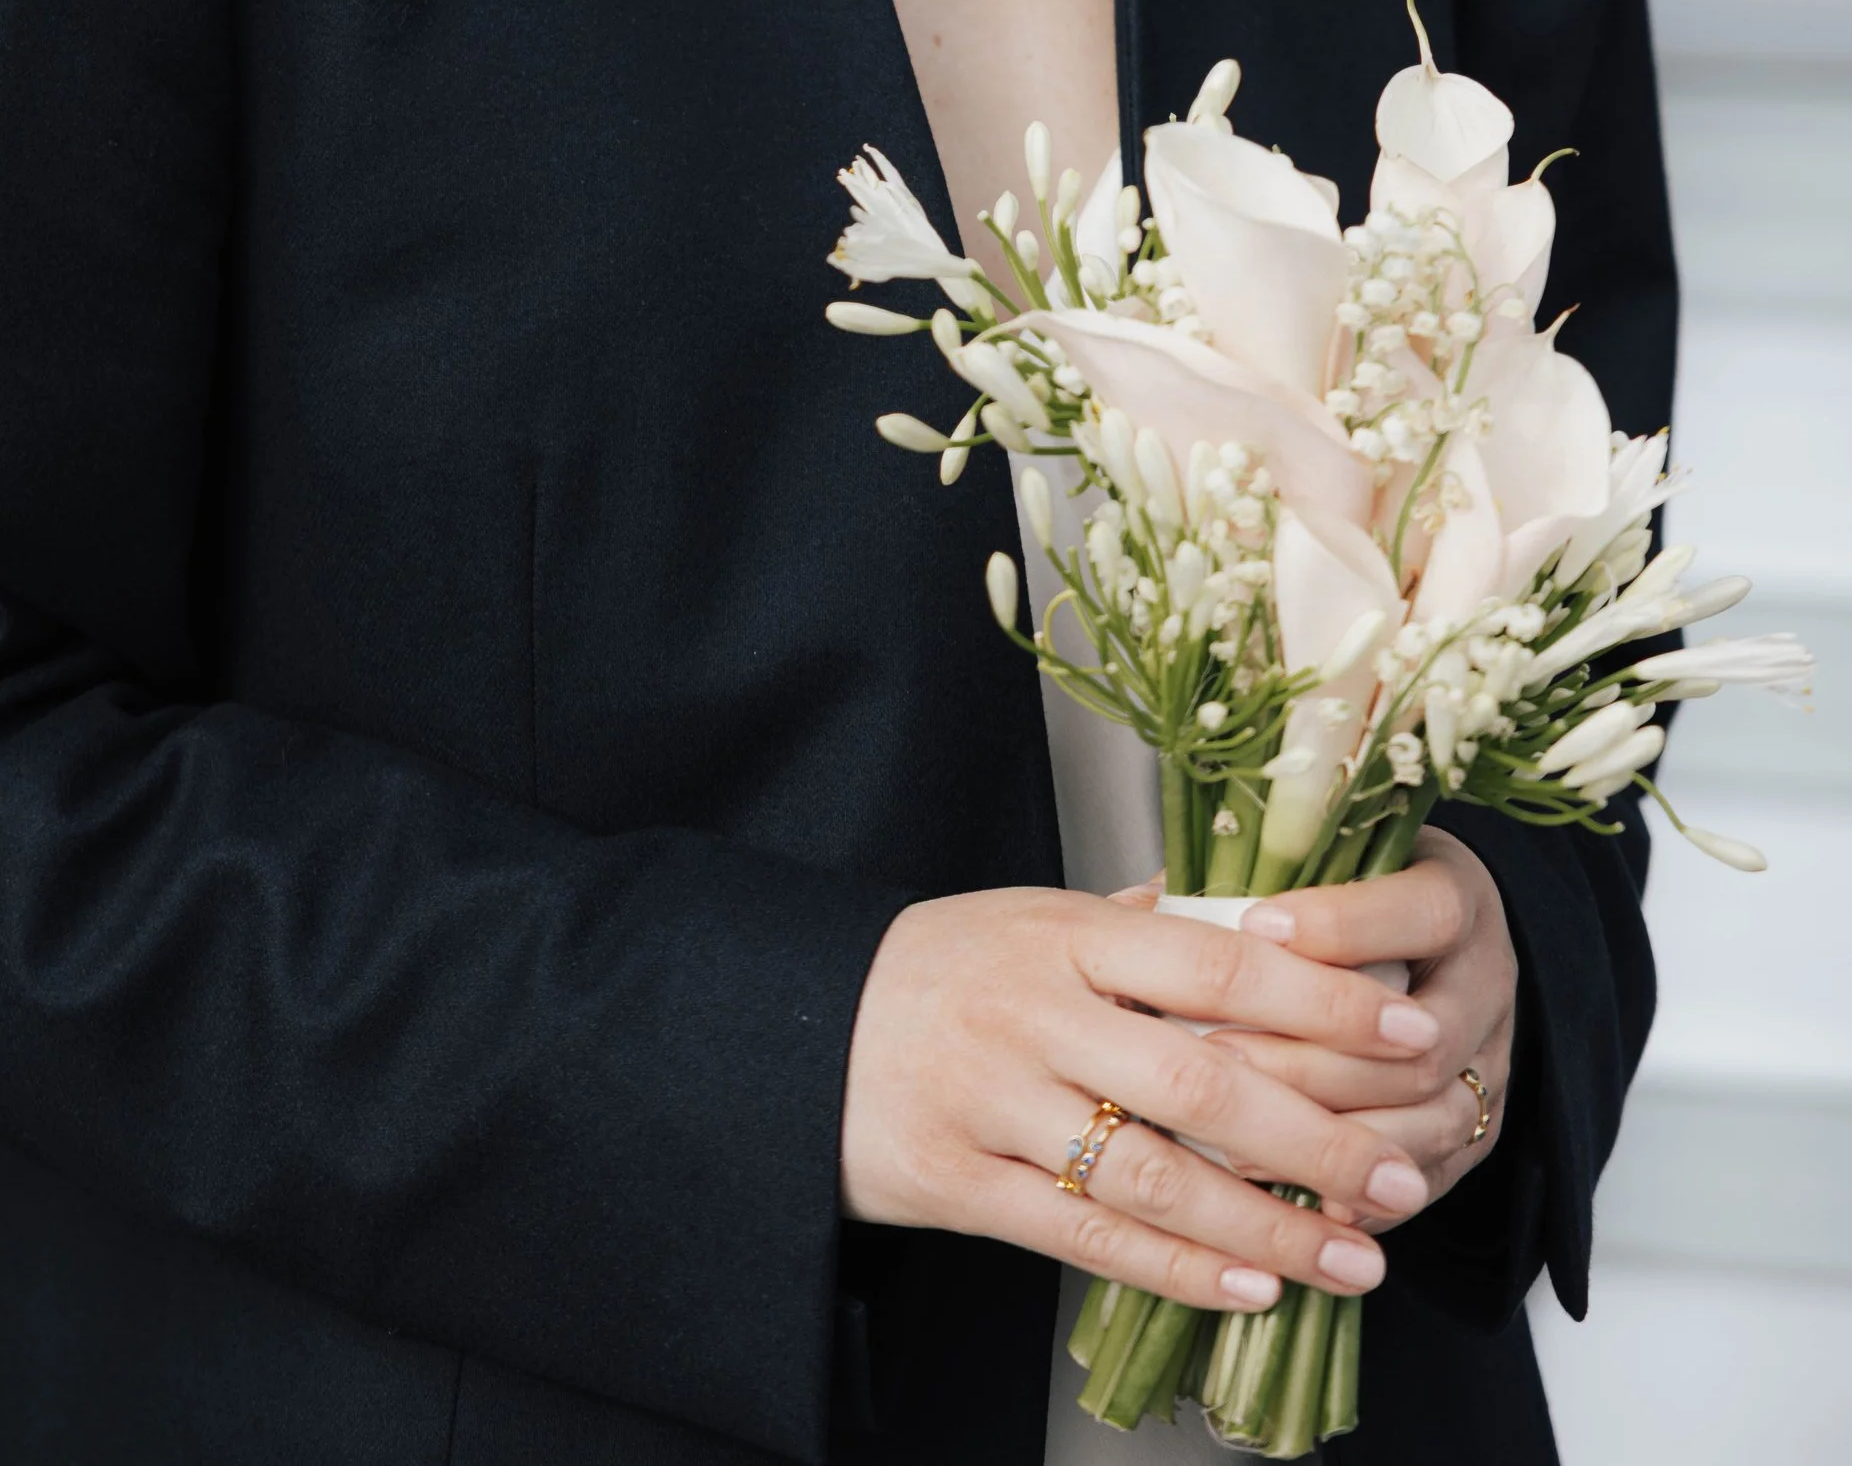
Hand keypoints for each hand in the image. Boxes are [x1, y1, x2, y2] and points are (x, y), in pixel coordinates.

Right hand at [839, 886, 1442, 1314]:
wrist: (794, 1029)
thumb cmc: (936, 971)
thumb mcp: (1028, 918)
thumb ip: (1136, 926)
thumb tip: (1250, 917)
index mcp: (1063, 934)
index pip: (1216, 964)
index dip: (1323, 1000)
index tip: (1410, 1029)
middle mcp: (1033, 1013)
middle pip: (1200, 1080)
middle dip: (1319, 1136)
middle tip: (1406, 1176)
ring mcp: (994, 1102)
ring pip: (1152, 1174)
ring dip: (1269, 1225)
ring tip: (1360, 1259)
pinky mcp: (960, 1185)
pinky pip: (1087, 1237)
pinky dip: (1178, 1267)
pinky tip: (1252, 1287)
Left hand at [1219, 833, 1514, 1225]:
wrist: (1431, 952)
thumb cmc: (1353, 899)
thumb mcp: (1324, 867)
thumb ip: (1256, 881)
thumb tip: (1149, 904)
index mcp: (1456, 898)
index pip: (1421, 912)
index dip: (1342, 926)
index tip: (1254, 927)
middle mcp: (1487, 986)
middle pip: (1422, 1037)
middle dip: (1314, 1055)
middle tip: (1216, 1057)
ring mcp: (1492, 1069)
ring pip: (1429, 1118)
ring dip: (1329, 1137)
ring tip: (1232, 1143)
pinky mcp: (1477, 1137)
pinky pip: (1428, 1178)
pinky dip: (1358, 1194)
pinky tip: (1288, 1199)